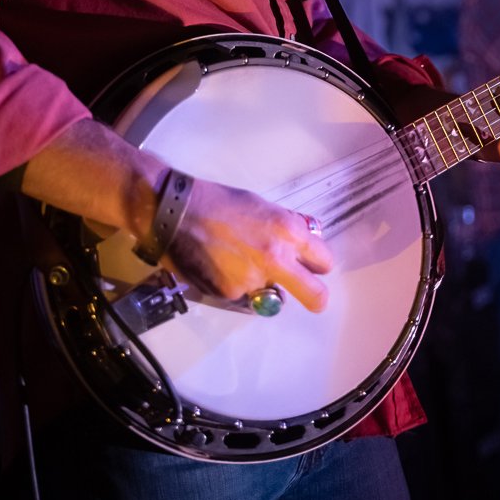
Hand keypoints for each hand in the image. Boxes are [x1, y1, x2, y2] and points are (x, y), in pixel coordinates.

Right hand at [164, 179, 332, 311]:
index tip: (309, 265)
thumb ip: (287, 225)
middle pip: (316, 296)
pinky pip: (244, 297)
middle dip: (314, 295)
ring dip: (265, 286)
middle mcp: (277, 259)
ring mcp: (254, 280)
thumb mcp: (261, 205)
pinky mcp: (231, 294)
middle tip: (303, 290)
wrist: (175, 213)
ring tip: (240, 264)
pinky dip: (237, 286)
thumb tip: (306, 239)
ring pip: (272, 297)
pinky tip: (220, 267)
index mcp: (288, 232)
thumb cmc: (219, 202)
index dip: (317, 264)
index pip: (324, 261)